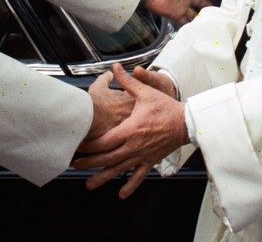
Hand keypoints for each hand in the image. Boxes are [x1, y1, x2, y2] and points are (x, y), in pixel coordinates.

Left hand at [76, 65, 188, 198]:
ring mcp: (142, 156)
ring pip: (119, 170)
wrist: (186, 122)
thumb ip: (128, 82)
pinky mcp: (150, 161)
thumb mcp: (146, 93)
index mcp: (130, 130)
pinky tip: (121, 194)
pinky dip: (130, 185)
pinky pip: (139, 176)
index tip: (77, 146)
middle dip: (90, 163)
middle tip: (75, 165)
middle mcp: (134, 146)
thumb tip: (116, 68)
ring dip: (103, 177)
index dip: (89, 146)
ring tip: (89, 185)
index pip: (104, 141)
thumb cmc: (166, 107)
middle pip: (107, 158)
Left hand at [145, 0, 211, 24]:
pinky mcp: (176, 15)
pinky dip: (189, 25)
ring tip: (206, 21)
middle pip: (199, 3)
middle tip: (214, 10)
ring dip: (199, 17)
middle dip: (206, 6)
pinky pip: (184, 22)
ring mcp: (181, 7)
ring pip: (193, 14)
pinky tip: (195, 28)